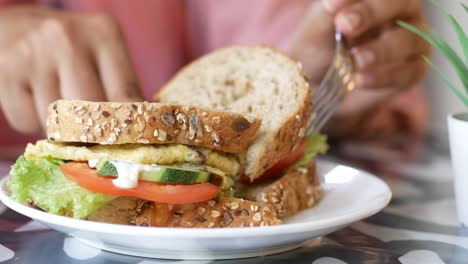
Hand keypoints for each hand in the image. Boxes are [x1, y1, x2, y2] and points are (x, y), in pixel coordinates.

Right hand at [0, 6, 141, 133]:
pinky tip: (33, 98)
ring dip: (59, 129)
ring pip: (57, 123)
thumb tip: (138, 133)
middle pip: (91, 114)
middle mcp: (69, 39)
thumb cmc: (68, 47)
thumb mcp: (102, 53)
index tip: (130, 147)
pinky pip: (26, 121)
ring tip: (57, 105)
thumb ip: (120, 87)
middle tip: (92, 138)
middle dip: (93, 135)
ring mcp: (34, 53)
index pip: (127, 96)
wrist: (15, 27)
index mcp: (105, 34)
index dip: (129, 129)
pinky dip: (31, 121)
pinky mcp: (6, 71)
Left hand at [289, 0, 428, 139]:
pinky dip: (384, 77)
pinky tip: (360, 80)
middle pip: (400, 3)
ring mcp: (413, 38)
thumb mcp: (318, 28)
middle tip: (345, 25)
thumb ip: (327, 14)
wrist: (321, 82)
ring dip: (381, 50)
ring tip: (355, 60)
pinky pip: (408, 71)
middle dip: (371, 13)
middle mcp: (403, 9)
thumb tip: (331, 2)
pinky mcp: (414, 69)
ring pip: (409, 39)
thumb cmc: (321, 45)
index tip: (330, 6)